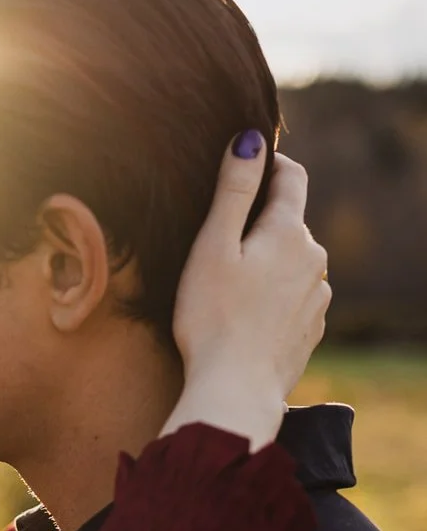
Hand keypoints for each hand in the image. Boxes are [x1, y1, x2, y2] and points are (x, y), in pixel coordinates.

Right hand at [165, 133, 330, 449]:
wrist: (235, 390)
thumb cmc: (213, 319)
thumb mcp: (212, 247)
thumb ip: (233, 190)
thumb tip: (250, 139)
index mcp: (289, 233)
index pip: (291, 177)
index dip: (269, 164)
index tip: (246, 166)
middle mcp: (314, 260)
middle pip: (290, 224)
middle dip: (262, 223)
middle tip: (222, 242)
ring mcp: (318, 298)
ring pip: (294, 264)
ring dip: (270, 264)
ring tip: (233, 288)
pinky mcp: (311, 330)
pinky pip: (296, 299)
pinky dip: (275, 298)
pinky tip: (247, 318)